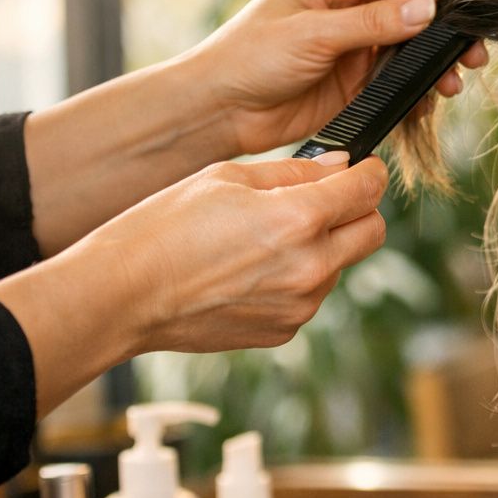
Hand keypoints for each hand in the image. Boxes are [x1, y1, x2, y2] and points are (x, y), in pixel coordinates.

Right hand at [112, 152, 389, 352]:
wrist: (124, 295)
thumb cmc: (164, 227)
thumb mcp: (226, 178)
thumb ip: (295, 171)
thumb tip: (341, 166)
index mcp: (299, 219)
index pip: (368, 191)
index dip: (370, 174)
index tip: (364, 169)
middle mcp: (311, 266)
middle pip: (373, 232)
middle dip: (358, 211)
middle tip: (326, 200)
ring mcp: (301, 305)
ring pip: (340, 265)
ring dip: (321, 248)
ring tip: (263, 239)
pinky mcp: (285, 330)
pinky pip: (310, 296)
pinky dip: (295, 279)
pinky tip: (249, 271)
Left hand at [189, 0, 487, 156]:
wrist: (221, 110)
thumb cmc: (250, 58)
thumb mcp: (313, 35)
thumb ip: (371, 23)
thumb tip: (424, 10)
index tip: (461, 5)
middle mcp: (346, 8)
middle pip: (409, 10)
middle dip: (441, 32)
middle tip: (470, 53)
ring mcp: (354, 46)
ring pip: (409, 49)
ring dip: (432, 66)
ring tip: (449, 85)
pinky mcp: (356, 82)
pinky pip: (398, 82)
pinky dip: (415, 92)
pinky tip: (424, 103)